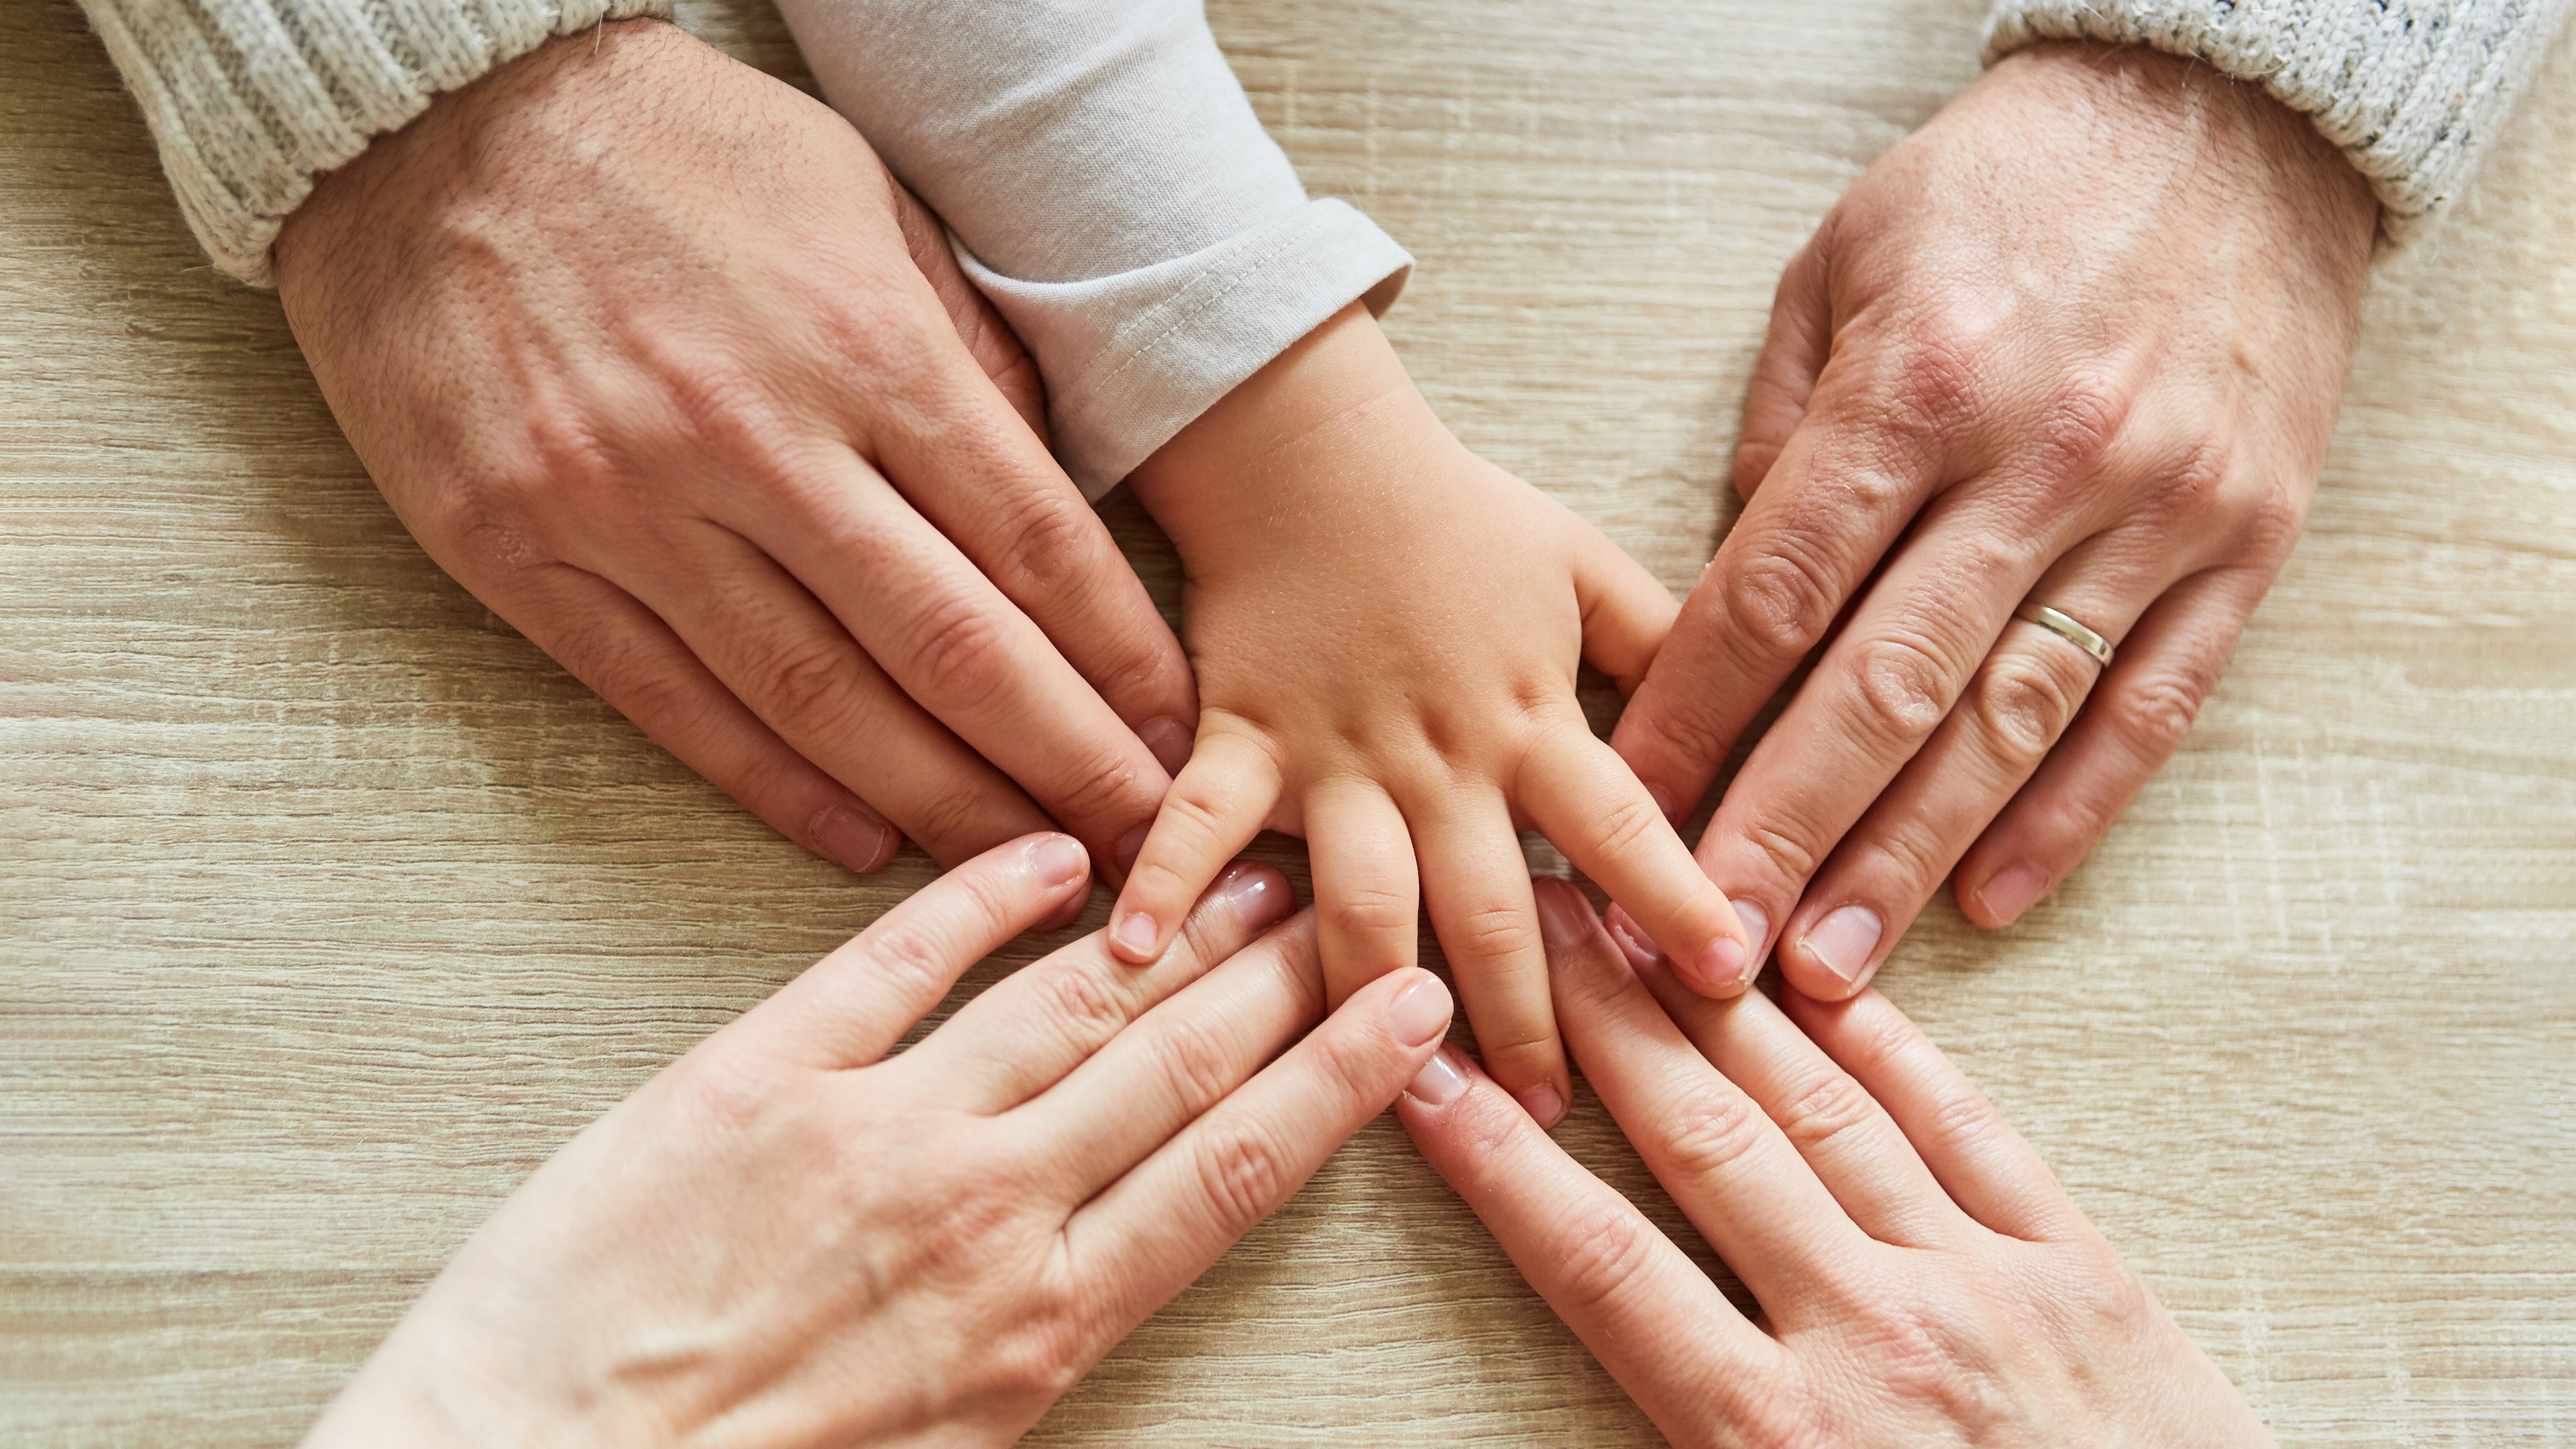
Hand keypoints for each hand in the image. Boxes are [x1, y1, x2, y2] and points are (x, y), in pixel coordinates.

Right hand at [275, 20, 1196, 884]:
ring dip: (939, 804)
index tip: (1182, 734)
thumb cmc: (679, 149)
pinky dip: (774, 787)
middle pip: (949, 648)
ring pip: (816, 701)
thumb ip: (965, 358)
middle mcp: (752, 438)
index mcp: (862, 342)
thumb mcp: (865, 201)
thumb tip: (1052, 498)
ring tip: (1029, 868)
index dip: (1120, 660)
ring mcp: (627, 505)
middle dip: (1064, 764)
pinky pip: (668, 703)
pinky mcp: (518, 551)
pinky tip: (863, 845)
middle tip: (1140, 848)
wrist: (431, 113)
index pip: (1034, 542)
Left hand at [303, 833, 1452, 1446]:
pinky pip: (898, 958)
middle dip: (1281, 975)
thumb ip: (1037, 1345)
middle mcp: (983, 1212)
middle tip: (1353, 897)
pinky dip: (984, 896)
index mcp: (1035, 1327)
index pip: (1231, 1173)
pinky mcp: (757, 1075)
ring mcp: (874, 1128)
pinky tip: (1053, 854)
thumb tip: (1114, 1260)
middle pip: (1175, 1064)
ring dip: (1171, 926)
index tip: (1404, 1012)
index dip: (1334, 1081)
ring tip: (1246, 861)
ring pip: (1068, 1000)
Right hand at [1104, 303, 1750, 1126]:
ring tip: (1401, 1094)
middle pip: (1494, 911)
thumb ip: (1665, 639)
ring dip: (1379, 1001)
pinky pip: (1196, 822)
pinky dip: (1163, 885)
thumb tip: (1752, 703)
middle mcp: (1439, 759)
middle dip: (1531, 1021)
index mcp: (1530, 717)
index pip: (1623, 824)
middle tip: (1558, 1114)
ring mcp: (1334, 758)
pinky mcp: (1241, 743)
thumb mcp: (1582, 563)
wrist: (1315, 449)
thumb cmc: (1453, 511)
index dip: (1678, 901)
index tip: (1733, 982)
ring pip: (1363, 902)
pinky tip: (1133, 958)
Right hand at [1399, 879, 2270, 1447]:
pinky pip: (1972, 1132)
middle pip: (1700, 1144)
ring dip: (1721, 1008)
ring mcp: (1986, 1292)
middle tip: (1527, 922)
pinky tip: (1826, 983)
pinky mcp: (2085, 1278)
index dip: (1496, 1161)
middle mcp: (1873, 1338)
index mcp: (1781, 1444)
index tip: (1426, 1074)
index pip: (1600, 1264)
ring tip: (1644, 918)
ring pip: (1824, 1113)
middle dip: (1602, 1023)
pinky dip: (1892, 1047)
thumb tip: (1613, 1355)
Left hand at [1610, 42, 2377, 997]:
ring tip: (1832, 962)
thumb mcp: (1847, 263)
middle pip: (1884, 686)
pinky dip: (2070, 815)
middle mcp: (2040, 461)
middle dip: (1786, 829)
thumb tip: (1732, 593)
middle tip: (1711, 947)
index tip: (1627, 817)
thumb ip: (1786, 434)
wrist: (2229, 114)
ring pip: (2013, 721)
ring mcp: (2156, 511)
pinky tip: (1994, 900)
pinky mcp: (2246, 546)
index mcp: (1919, 385)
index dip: (1694, 722)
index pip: (1774, 595)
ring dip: (1914, 855)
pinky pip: (2148, 709)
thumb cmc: (2005, 186)